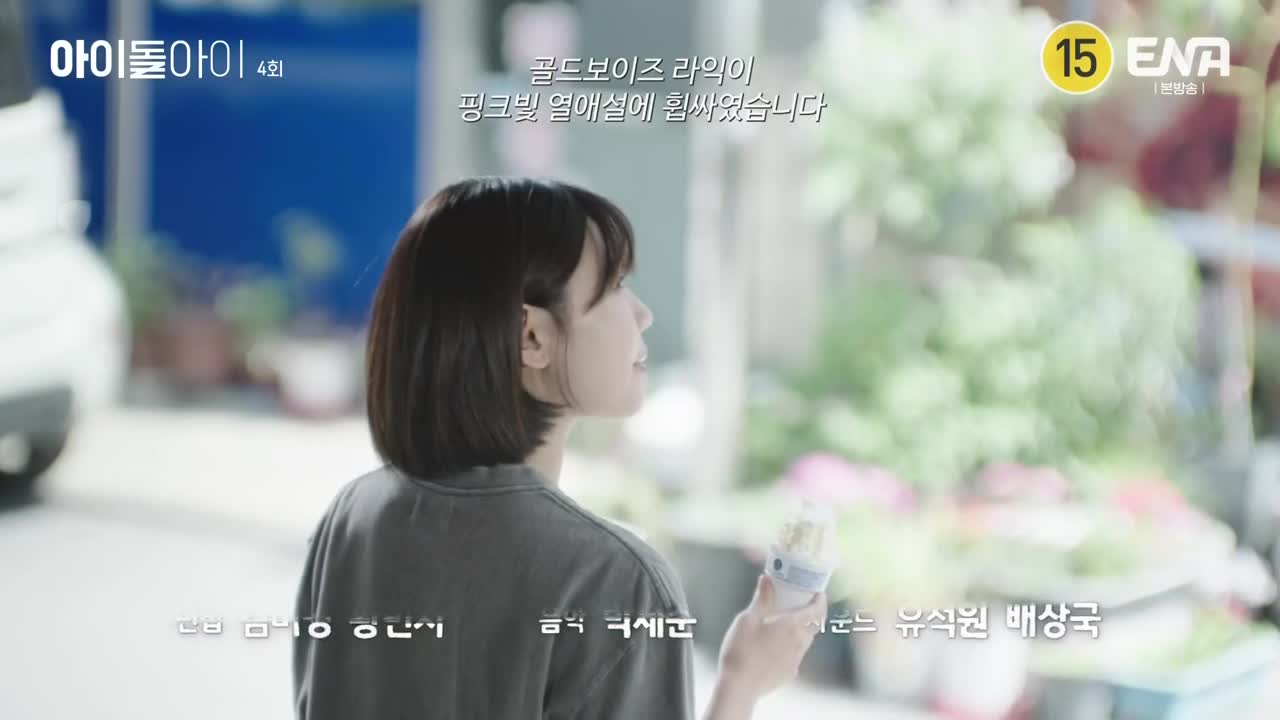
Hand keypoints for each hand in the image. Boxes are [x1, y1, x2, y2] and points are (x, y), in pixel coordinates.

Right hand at [715, 574, 826, 701]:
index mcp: (792, 626)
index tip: (819, 593)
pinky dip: (791, 647)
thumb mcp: (748, 619)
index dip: (821, 601)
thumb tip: (767, 579)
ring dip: (801, 631)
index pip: (817, 611)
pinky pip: (796, 655)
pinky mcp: (789, 673)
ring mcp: (796, 660)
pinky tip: (774, 647)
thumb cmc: (741, 650)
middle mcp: (799, 643)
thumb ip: (762, 599)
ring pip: (805, 641)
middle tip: (800, 605)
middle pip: (814, 625)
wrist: (739, 686)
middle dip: (811, 614)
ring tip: (785, 625)